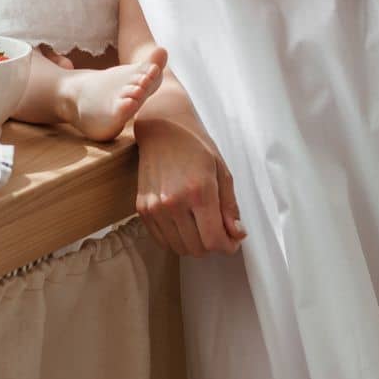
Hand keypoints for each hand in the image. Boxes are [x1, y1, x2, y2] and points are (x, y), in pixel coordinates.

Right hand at [134, 112, 245, 256]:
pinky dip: (176, 239)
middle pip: (197, 249)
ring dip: (195, 244)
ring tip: (201, 227)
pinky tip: (184, 224)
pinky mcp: (142, 209)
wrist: (162, 129)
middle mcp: (174, 202)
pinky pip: (162, 240)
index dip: (227, 246)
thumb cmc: (194, 145)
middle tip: (219, 232)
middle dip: (213, 245)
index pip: (214, 240)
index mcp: (198, 192)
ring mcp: (155, 207)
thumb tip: (237, 234)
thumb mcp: (222, 171)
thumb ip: (230, 207)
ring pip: (179, 248)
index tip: (231, 241)